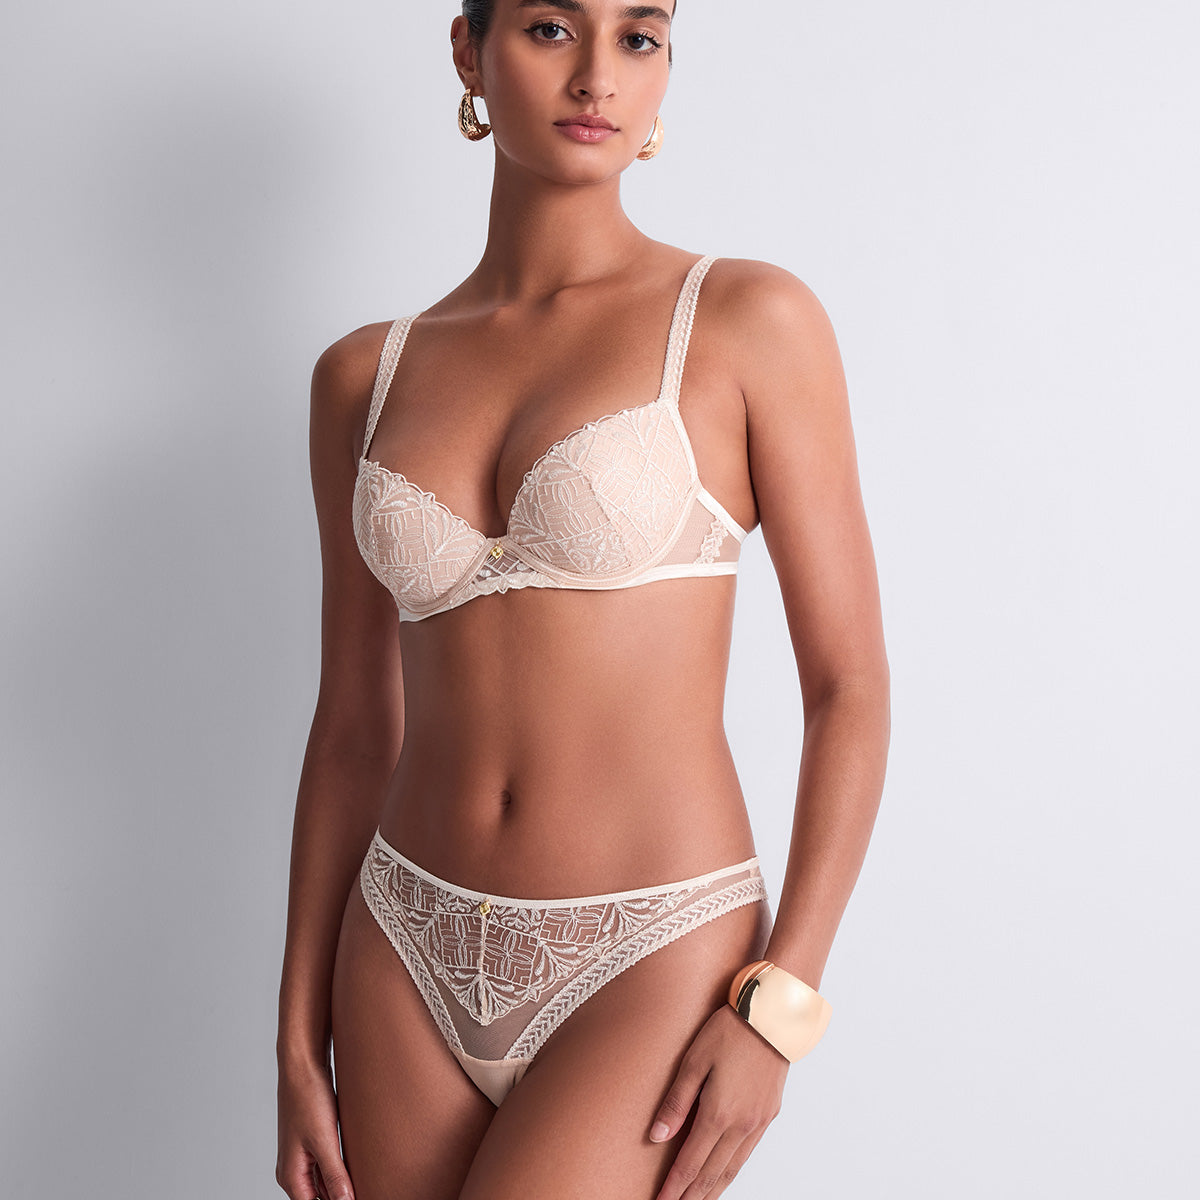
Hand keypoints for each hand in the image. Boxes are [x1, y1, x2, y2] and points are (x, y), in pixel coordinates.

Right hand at [276, 1057, 354, 1199]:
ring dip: (343, 1183)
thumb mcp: (324, 1140)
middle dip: (342, 1196)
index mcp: (291, 1176)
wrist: (303, 1063)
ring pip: (325, 1181)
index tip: (360, 1197)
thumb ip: (335, 1176)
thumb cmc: (308, 1098)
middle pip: (319, 1197)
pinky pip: (328, 1163)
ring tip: (366, 1180)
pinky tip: (359, 1165)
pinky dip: (341, 1167)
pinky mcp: (313, 1139)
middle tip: (369, 1188)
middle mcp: (293, 1169)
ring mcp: (302, 1154)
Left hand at [648, 1003, 788, 1199]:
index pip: (691, 1163)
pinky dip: (731, 1172)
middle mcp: (741, 1126)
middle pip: (712, 1174)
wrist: (773, 1017)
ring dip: (712, 1190)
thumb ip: (676, 1101)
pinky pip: (746, 1154)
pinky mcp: (769, 1115)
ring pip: (732, 1170)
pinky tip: (722, 1176)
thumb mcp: (694, 1059)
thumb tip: (656, 1136)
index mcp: (719, 1114)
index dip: (674, 1187)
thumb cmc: (729, 1030)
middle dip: (691, 1196)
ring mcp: (758, 1123)